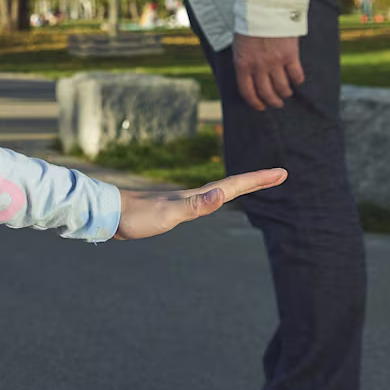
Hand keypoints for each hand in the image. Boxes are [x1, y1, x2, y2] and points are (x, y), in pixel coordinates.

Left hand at [114, 167, 285, 239]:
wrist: (108, 214)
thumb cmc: (137, 217)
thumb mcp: (169, 214)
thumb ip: (195, 206)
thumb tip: (220, 194)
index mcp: (196, 196)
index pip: (234, 185)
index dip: (258, 179)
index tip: (282, 172)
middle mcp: (192, 195)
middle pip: (231, 185)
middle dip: (256, 180)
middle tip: (280, 174)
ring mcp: (182, 201)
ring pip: (218, 191)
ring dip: (239, 186)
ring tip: (254, 184)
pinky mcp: (172, 209)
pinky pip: (205, 200)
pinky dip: (218, 197)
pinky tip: (214, 200)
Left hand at [233, 32, 303, 110]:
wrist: (265, 9)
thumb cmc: (249, 25)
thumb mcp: (239, 45)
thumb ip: (244, 61)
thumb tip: (249, 75)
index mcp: (242, 64)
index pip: (247, 91)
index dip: (254, 102)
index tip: (260, 106)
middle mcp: (258, 67)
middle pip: (266, 92)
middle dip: (272, 101)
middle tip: (276, 103)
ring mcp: (275, 62)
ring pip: (282, 87)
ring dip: (285, 93)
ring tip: (286, 94)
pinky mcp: (290, 55)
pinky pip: (296, 75)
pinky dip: (297, 81)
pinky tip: (297, 81)